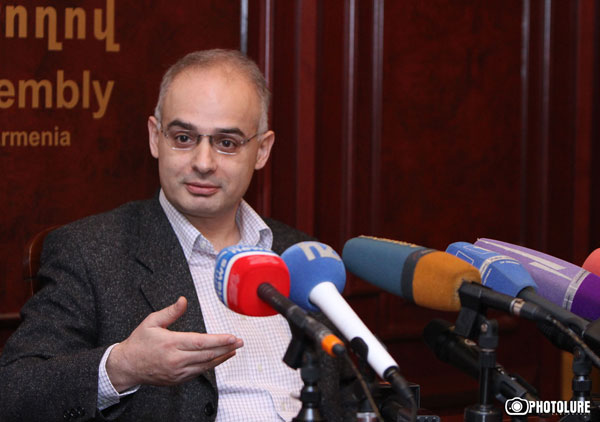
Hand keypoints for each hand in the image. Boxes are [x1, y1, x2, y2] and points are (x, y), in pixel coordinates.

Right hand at [106, 296, 242, 391]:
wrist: (127, 367)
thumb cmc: (139, 343)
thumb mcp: (151, 322)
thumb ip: (170, 312)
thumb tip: (183, 300)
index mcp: (171, 343)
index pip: (201, 342)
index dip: (219, 340)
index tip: (233, 337)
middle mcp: (176, 360)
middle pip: (207, 354)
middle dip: (226, 348)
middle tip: (240, 342)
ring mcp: (177, 372)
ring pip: (205, 365)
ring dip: (222, 357)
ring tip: (233, 350)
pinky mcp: (177, 380)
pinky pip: (199, 372)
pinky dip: (211, 365)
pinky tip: (219, 358)